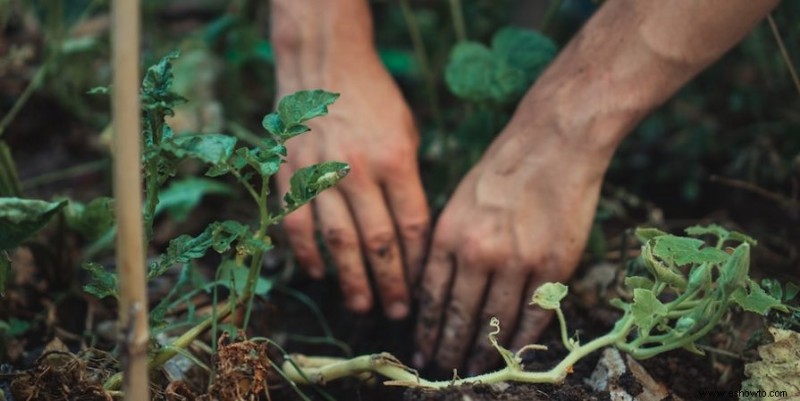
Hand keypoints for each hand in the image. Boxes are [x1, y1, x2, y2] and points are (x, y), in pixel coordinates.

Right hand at [275, 50, 429, 318]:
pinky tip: (320, 275)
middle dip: (390, 283)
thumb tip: (413, 234)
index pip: (411, 225)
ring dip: (351, 279)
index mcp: (396, 159)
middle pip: (378, 242)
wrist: (324, 65)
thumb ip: (409, 181)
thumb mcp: (407, 133)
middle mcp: (358, 170)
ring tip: (362, 306)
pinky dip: (308, 254)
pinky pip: (298, 224)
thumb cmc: (374, 100)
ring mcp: (321, 173)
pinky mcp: (291, 174)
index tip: (423, 288)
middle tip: (397, 314)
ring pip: (338, 241)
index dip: (417, 263)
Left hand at [413, 94, 613, 373]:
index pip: (431, 297)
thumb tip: (435, 289)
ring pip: (495, 323)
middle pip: (459, 316)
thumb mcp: (458, 201)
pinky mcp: (553, 266)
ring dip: (483, 352)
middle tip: (443, 369)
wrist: (553, 142)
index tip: (421, 351)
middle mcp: (478, 252)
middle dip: (448, 348)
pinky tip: (513, 355)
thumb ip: (447, 245)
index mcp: (448, 234)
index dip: (426, 330)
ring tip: (474, 369)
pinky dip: (522, 340)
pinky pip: (534, 315)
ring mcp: (517, 261)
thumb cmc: (502, 168)